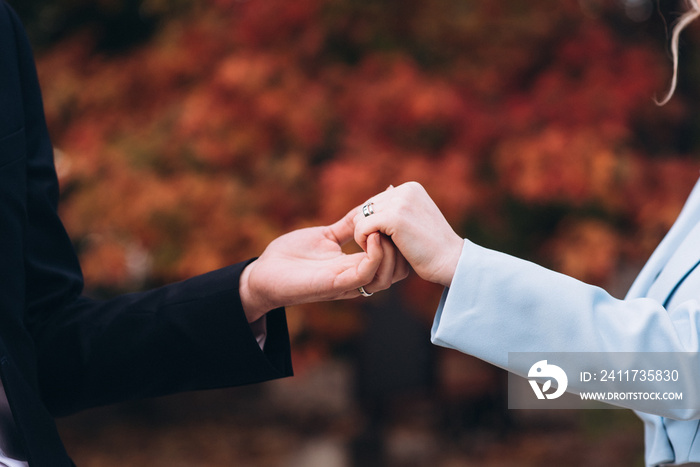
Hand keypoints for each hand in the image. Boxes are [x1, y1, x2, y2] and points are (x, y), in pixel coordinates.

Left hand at [240, 209, 408, 321]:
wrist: (263, 272)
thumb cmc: (291, 255)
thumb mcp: (326, 235)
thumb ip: (347, 226)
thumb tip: (367, 209)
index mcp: (356, 266)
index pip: (392, 261)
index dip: (401, 242)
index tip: (399, 215)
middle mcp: (355, 278)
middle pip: (396, 272)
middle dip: (404, 250)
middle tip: (398, 224)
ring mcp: (347, 283)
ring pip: (386, 276)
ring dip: (391, 253)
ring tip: (383, 230)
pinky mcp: (335, 285)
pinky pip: (365, 275)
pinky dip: (374, 256)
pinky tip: (369, 237)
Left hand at [354, 182, 463, 286]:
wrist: (450, 261)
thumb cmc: (432, 247)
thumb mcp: (416, 220)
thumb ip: (398, 208)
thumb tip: (381, 193)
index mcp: (410, 187)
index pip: (374, 201)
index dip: (370, 223)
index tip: (374, 240)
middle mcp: (405, 190)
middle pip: (365, 208)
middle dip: (366, 229)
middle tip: (375, 248)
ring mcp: (400, 202)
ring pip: (360, 217)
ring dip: (363, 236)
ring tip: (377, 250)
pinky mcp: (394, 217)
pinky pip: (361, 227)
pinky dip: (363, 242)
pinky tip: (374, 252)